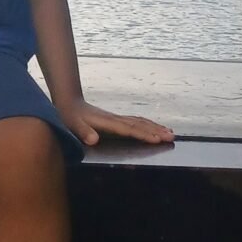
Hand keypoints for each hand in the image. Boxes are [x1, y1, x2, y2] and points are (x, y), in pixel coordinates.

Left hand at [55, 98, 174, 146]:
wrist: (68, 101)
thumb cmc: (70, 116)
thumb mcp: (72, 124)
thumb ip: (83, 131)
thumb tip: (93, 139)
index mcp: (108, 123)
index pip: (129, 129)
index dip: (143, 134)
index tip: (158, 139)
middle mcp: (115, 119)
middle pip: (139, 125)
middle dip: (156, 131)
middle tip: (172, 137)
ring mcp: (117, 118)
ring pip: (140, 122)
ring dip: (155, 127)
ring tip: (170, 133)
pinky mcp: (116, 119)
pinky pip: (136, 122)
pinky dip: (147, 124)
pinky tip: (154, 127)